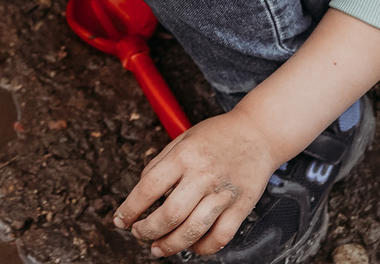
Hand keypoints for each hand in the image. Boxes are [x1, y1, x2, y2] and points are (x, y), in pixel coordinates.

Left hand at [111, 110, 278, 256]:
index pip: (149, 187)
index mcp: (184, 156)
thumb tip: (142, 191)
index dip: (130, 208)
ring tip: (158, 248)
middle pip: (170, 214)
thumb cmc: (218, 135)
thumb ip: (161, 163)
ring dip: (171, 245)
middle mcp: (203, 175)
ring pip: (194, 230)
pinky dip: (203, 248)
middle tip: (138, 234)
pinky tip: (192, 246)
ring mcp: (223, 193)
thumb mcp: (182, 138)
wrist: (259, 132)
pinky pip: (220, 237)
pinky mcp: (241, 207)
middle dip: (147, 230)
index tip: (120, 220)